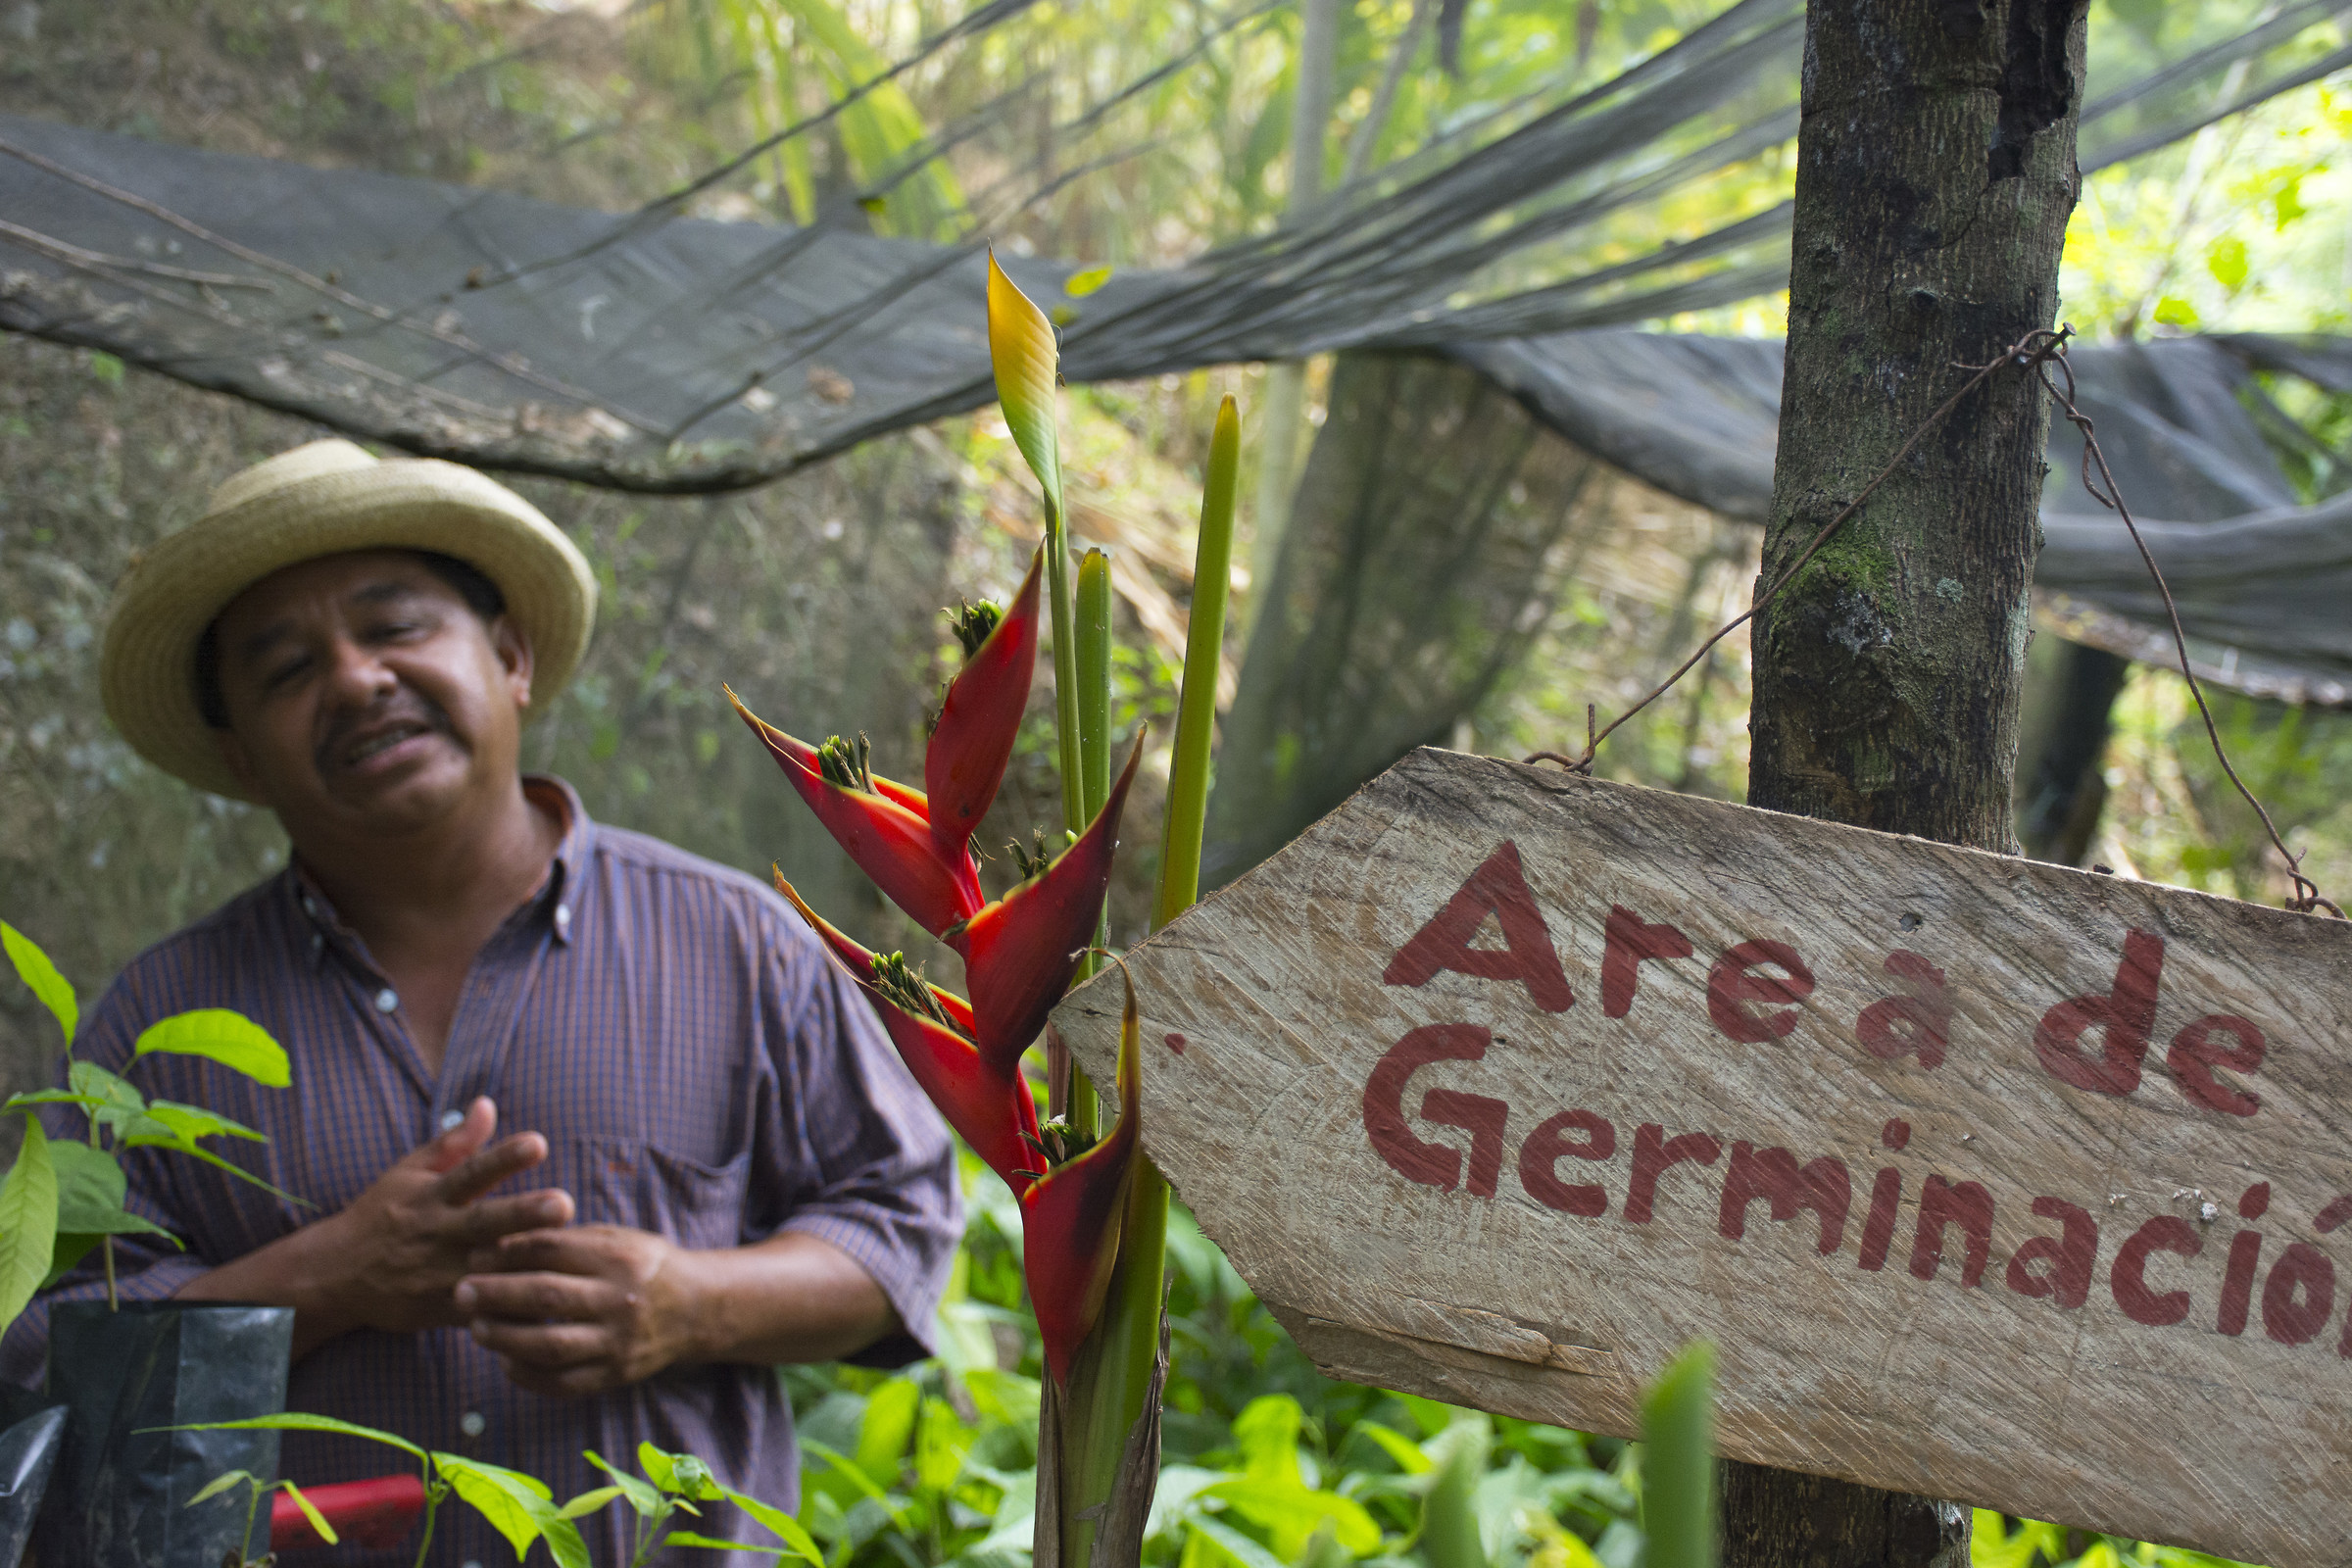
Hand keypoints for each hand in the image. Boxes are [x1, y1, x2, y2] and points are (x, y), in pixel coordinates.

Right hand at [311, 1097, 574, 1335]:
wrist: (333, 1275)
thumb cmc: (384, 1215)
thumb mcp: (411, 1173)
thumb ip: (455, 1143)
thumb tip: (487, 1103)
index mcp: (432, 1196)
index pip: (471, 1172)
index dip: (504, 1158)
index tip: (539, 1143)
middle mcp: (437, 1233)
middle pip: (485, 1222)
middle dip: (524, 1213)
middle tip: (564, 1203)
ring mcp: (438, 1274)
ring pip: (487, 1270)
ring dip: (526, 1265)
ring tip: (570, 1257)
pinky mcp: (439, 1310)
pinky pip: (481, 1312)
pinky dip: (510, 1311)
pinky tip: (548, 1308)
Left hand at [456, 1225, 701, 1397]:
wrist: (696, 1309)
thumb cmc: (642, 1266)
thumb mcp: (614, 1239)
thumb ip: (565, 1242)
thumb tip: (497, 1245)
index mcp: (618, 1258)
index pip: (551, 1251)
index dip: (507, 1252)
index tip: (475, 1256)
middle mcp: (619, 1300)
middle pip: (545, 1297)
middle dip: (496, 1294)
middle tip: (461, 1292)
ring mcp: (617, 1342)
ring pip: (549, 1346)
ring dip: (503, 1337)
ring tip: (475, 1327)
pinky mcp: (614, 1375)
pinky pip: (562, 1383)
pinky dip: (527, 1375)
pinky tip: (506, 1360)